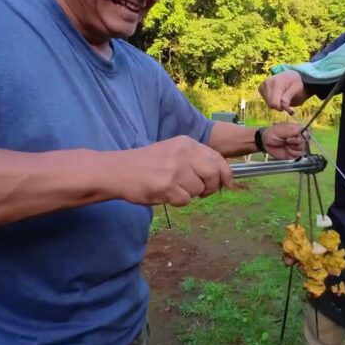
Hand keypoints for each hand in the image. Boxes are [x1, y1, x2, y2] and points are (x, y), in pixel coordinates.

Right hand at [112, 136, 232, 206]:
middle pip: (213, 174)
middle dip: (211, 187)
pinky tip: (165, 194)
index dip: (226, 173)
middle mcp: (183, 153)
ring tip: (173, 188)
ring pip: (199, 190)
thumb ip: (195, 160)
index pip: (217, 158)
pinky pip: (185, 200)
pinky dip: (178, 202)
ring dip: (190, 194)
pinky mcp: (166, 186)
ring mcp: (174, 169)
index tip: (227, 184)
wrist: (117, 171)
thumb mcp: (173, 152)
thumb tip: (221, 176)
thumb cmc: (146, 164)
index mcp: (186, 143)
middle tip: (201, 192)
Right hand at [258, 70, 306, 113]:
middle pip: (271, 105)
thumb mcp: (297, 88)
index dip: (282, 108)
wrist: (290, 75)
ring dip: (277, 104)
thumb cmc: (295, 83)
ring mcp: (262, 85)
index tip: (290, 108)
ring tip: (283, 96)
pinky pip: (266, 101)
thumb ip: (289, 96)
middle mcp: (267, 83)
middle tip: (287, 101)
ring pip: (268, 104)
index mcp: (276, 82)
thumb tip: (282, 105)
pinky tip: (278, 95)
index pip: (274, 103)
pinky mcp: (260, 88)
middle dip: (280, 106)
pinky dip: (273, 101)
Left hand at [262, 123, 306, 158]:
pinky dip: (292, 153)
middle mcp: (297, 137)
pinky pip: (298, 155)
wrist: (264, 143)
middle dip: (296, 142)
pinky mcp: (293, 153)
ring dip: (293, 147)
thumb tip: (300, 131)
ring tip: (285, 145)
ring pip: (302, 148)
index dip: (303, 135)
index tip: (295, 136)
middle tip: (287, 140)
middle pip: (304, 141)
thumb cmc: (271, 133)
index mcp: (296, 129)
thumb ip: (290, 130)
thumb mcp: (280, 129)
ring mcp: (295, 146)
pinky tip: (287, 150)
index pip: (305, 131)